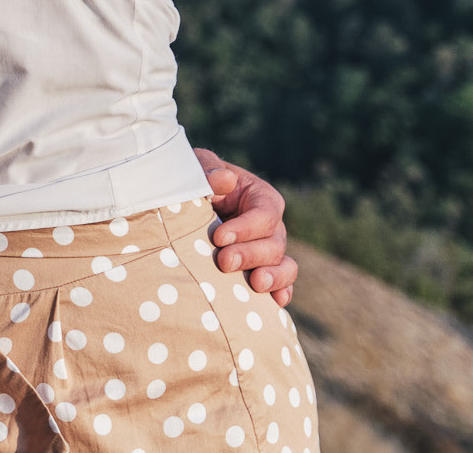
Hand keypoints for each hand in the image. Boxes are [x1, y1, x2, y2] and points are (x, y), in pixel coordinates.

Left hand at [195, 147, 299, 307]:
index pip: (264, 213)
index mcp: (261, 197)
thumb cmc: (195, 182)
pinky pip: (282, 284)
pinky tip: (275, 303)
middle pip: (274, 243)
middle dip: (250, 254)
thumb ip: (209, 170)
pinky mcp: (263, 270)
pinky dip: (281, 293)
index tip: (219, 237)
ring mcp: (269, 250)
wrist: (188, 206)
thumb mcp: (198, 168)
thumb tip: (225, 179)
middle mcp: (271, 226)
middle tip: (224, 262)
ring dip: (273, 277)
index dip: (245, 227)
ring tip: (256, 283)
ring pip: (284, 266)